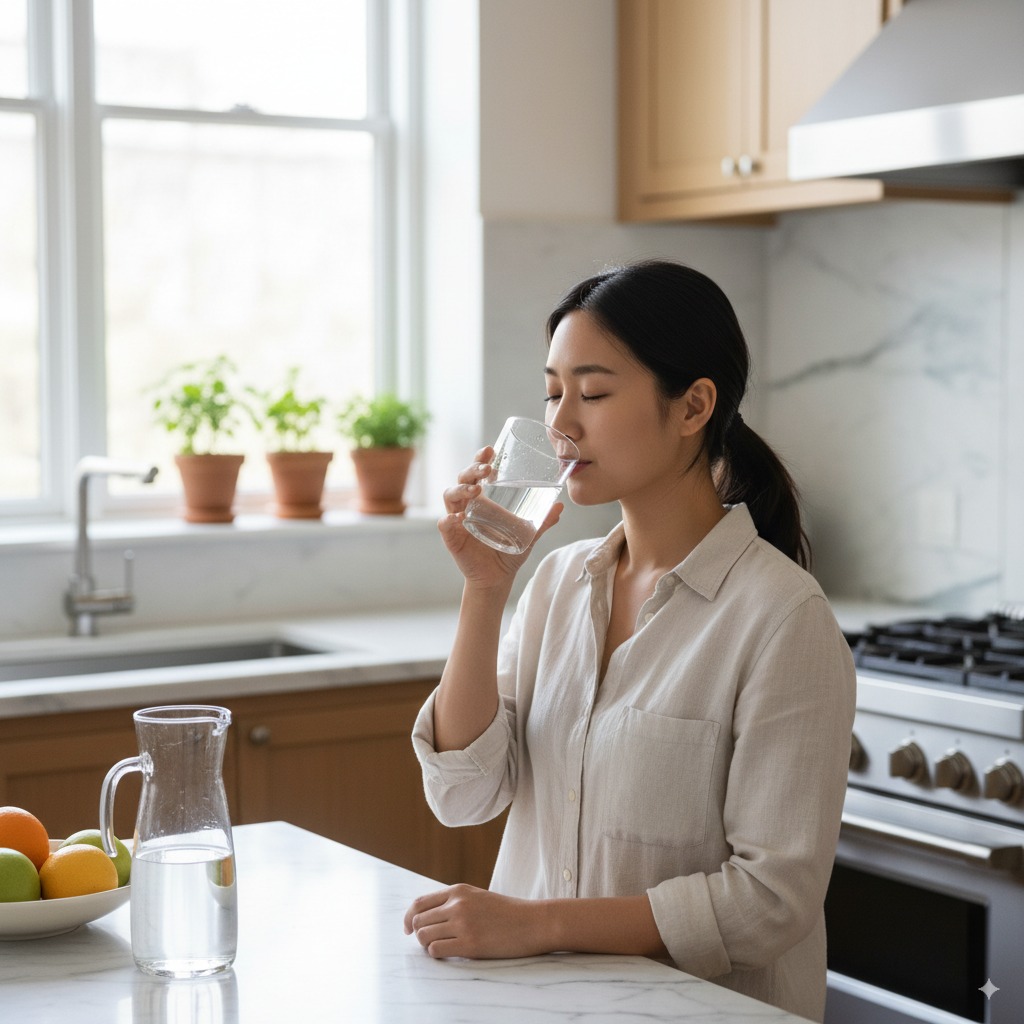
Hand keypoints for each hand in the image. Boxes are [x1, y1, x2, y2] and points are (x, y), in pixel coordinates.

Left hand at [403, 884, 547, 959]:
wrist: (533, 922)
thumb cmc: (506, 912)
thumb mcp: (477, 897)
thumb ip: (453, 902)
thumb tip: (426, 916)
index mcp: (458, 891)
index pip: (419, 903)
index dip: (409, 917)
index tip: (408, 928)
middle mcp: (457, 905)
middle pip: (418, 920)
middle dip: (418, 933)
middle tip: (429, 941)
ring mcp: (463, 924)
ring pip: (424, 936)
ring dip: (427, 944)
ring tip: (441, 946)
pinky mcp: (469, 944)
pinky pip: (436, 950)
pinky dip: (436, 954)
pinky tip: (449, 952)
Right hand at [439, 447, 562, 587]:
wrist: (497, 578)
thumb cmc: (509, 551)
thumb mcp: (529, 535)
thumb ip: (543, 521)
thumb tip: (560, 506)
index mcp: (483, 498)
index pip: (477, 472)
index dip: (480, 458)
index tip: (490, 450)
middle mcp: (467, 504)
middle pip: (463, 478)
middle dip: (472, 469)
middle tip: (487, 469)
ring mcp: (458, 519)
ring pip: (450, 495)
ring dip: (461, 489)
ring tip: (475, 490)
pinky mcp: (452, 537)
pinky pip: (445, 524)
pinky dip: (449, 519)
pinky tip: (458, 518)